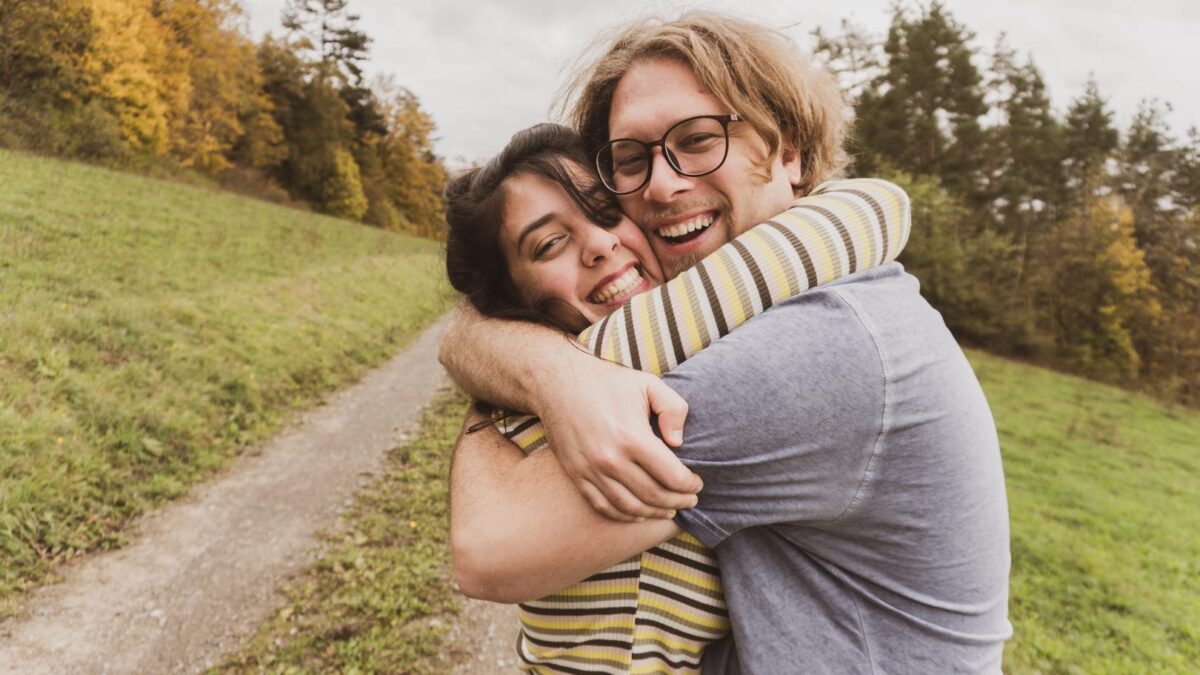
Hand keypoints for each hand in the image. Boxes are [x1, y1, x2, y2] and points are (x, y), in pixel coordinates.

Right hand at [535, 356, 702, 521]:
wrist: (557, 382)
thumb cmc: (607, 382)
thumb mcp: (648, 383)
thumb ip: (673, 408)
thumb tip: (679, 442)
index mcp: (633, 437)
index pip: (672, 476)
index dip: (690, 484)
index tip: (698, 483)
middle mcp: (610, 459)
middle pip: (654, 496)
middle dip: (678, 502)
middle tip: (690, 501)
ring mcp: (590, 470)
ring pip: (630, 507)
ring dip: (654, 513)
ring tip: (669, 510)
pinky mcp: (576, 474)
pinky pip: (603, 506)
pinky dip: (624, 516)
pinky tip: (639, 513)